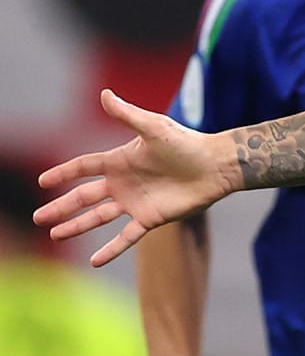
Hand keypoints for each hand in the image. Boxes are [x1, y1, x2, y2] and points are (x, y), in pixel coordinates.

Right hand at [34, 90, 234, 266]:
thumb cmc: (187, 143)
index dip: (63, 173)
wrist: (217, 165)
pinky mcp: (151, 219)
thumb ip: (128, 115)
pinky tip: (94, 261)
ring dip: (76, 226)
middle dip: (61, 207)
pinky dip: (110, 249)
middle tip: (37, 218)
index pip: (84, 167)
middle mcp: (124, 183)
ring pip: (98, 217)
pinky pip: (126, 237)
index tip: (42, 181)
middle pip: (84, 197)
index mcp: (120, 161)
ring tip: (54, 234)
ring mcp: (135, 202)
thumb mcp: (154, 127)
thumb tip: (105, 94)